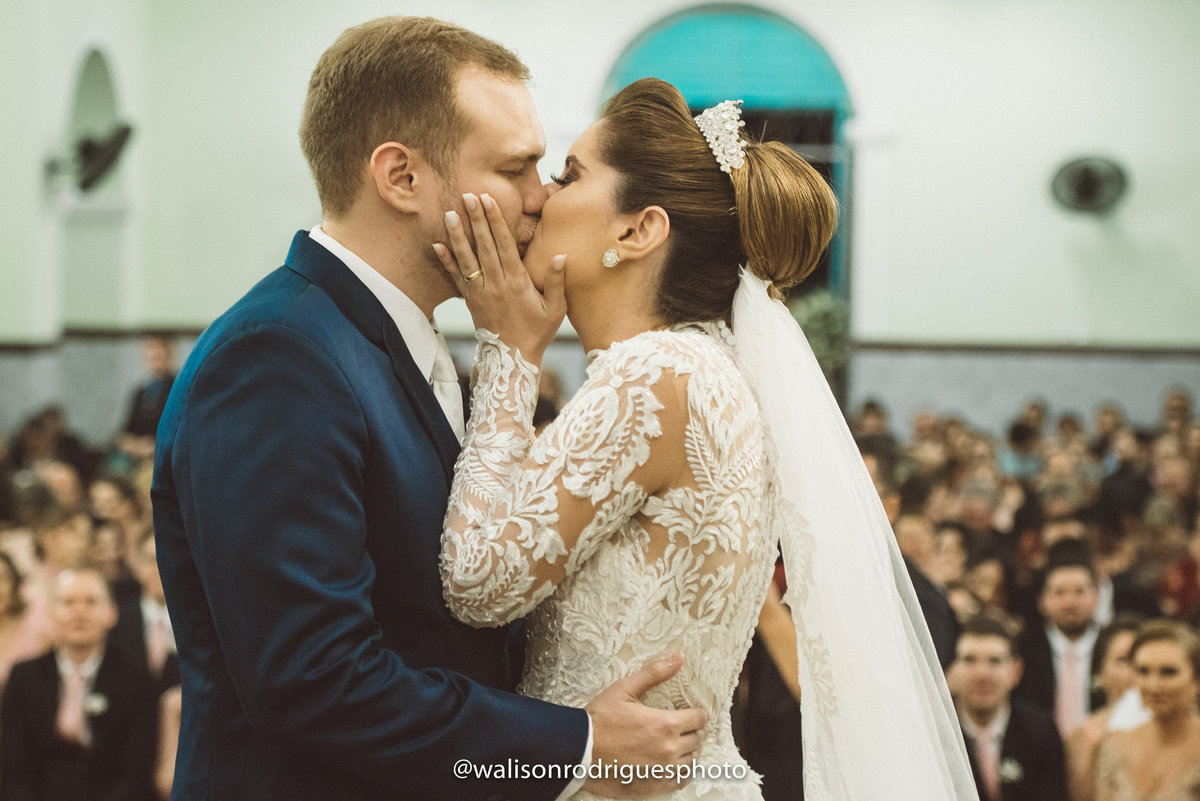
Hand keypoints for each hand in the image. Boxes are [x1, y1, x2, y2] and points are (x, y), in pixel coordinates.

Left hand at [434, 193, 565, 362]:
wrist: (512, 358)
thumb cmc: (538, 332)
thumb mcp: (555, 309)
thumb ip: (556, 281)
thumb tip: (560, 255)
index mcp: (517, 282)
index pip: (505, 245)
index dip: (496, 221)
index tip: (489, 201)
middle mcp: (496, 284)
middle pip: (484, 246)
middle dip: (476, 220)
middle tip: (468, 195)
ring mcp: (481, 292)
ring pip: (467, 259)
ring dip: (458, 236)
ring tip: (449, 213)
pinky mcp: (471, 301)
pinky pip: (456, 278)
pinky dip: (446, 261)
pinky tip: (437, 245)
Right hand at [583, 653, 708, 797]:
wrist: (579, 751)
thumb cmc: (600, 719)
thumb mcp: (625, 689)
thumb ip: (655, 673)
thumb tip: (679, 657)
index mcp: (666, 724)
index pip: (699, 719)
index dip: (698, 714)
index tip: (693, 713)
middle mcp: (669, 749)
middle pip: (697, 740)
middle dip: (694, 731)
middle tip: (685, 727)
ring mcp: (662, 770)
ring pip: (691, 761)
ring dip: (688, 751)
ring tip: (678, 744)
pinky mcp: (653, 785)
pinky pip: (679, 781)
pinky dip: (681, 772)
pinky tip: (672, 765)